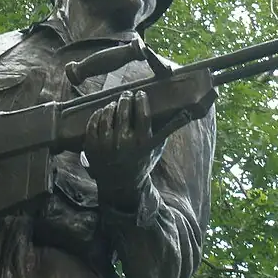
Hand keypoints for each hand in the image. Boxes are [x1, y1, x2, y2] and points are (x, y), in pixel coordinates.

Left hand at [84, 90, 160, 209]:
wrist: (121, 183)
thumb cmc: (142, 162)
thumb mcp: (157, 148)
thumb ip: (167, 130)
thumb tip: (185, 110)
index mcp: (142, 143)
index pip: (142, 114)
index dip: (141, 100)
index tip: (140, 93)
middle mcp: (123, 143)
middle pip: (123, 111)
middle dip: (125, 99)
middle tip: (126, 94)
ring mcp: (106, 145)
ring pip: (107, 115)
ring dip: (110, 106)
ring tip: (114, 104)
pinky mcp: (92, 147)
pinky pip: (93, 124)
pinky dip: (97, 115)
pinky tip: (102, 112)